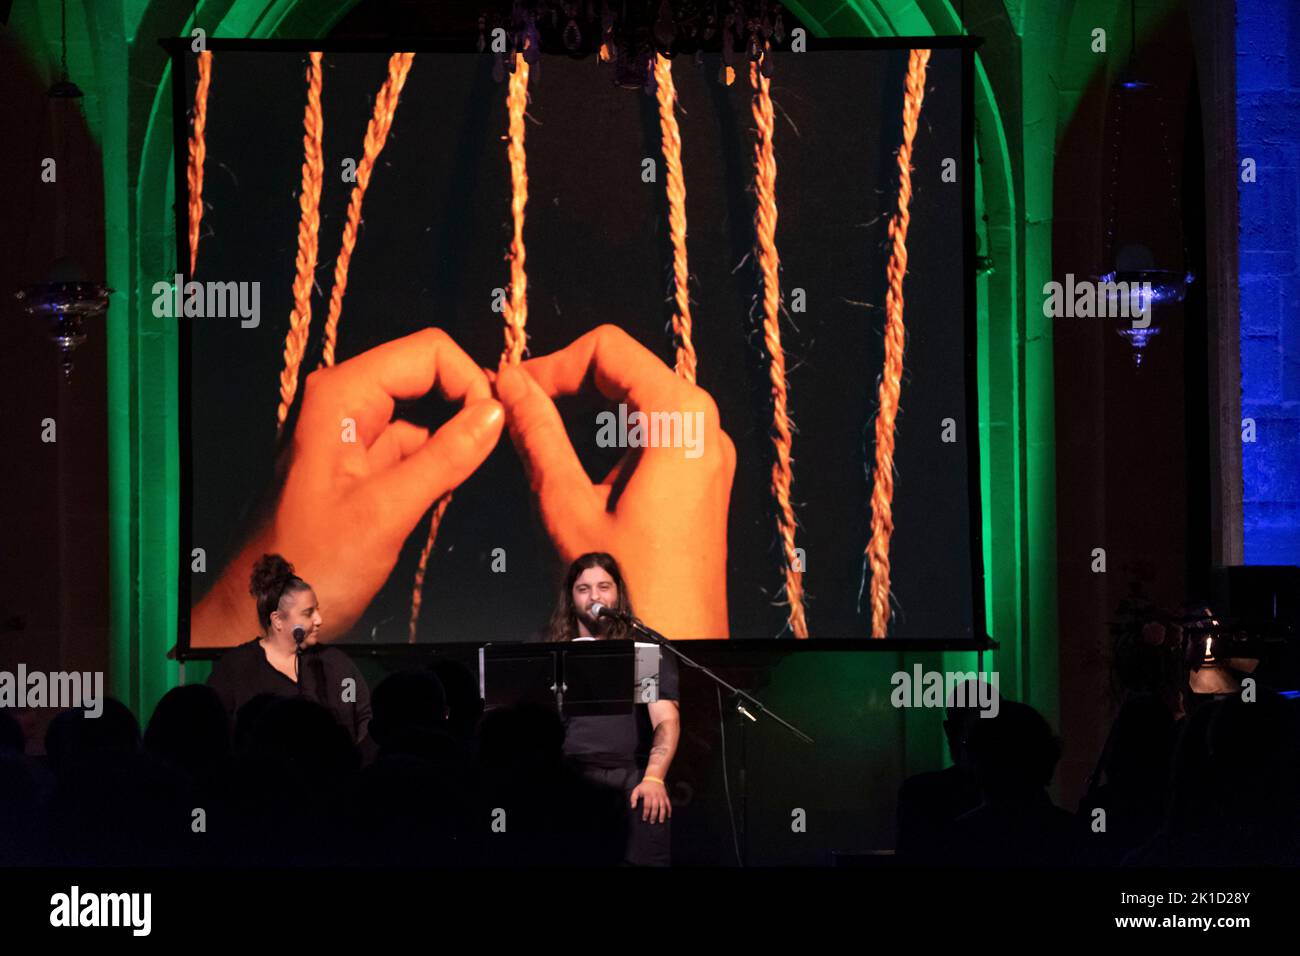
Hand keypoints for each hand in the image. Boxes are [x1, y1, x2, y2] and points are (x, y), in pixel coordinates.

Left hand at [191, 328, 503, 646]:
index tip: (498, 426)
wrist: (257, 621)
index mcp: (341, 397)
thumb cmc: (304, 570)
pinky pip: (412, 451)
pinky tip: (444, 497)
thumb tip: (496, 414)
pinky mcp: (359, 470)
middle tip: (500, 447)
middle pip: (426, 377)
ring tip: (471, 479)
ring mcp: (350, 437)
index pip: (427, 352)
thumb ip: (445, 459)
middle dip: (466, 407)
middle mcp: (344, 405)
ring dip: (453, 440)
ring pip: (424, 416)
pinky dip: (436, 466)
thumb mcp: (385, 513)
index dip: (470, 381)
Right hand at [494, 325, 734, 638]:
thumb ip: (538, 435)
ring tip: (537, 436)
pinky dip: (611, 437)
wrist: (674, 653)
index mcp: (683, 418)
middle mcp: (706, 427)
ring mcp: (708, 456)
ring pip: (640, 401)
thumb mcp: (568, 504)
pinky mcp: (702, 482)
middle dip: (569, 381)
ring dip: (587, 409)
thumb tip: (510, 385)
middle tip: (517, 407)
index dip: (554, 361)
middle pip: (628, 368)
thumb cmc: (630, 589)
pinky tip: (576, 468)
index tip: (512, 388)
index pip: (610, 348)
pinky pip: (654, 436)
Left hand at [630, 778, 671, 822]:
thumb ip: (633, 798)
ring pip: (663, 806)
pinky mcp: (665, 796)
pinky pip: (668, 804)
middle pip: (655, 807)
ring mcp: (661, 796)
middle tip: (652, 822)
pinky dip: (669, 810)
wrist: (654, 778)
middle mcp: (655, 796)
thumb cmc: (644, 786)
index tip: (644, 818)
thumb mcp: (636, 790)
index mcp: (648, 795)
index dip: (646, 813)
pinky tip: (668, 816)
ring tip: (660, 821)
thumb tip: (633, 807)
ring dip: (662, 814)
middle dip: (653, 815)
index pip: (647, 806)